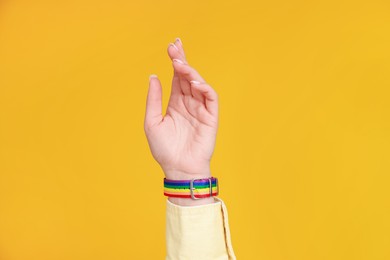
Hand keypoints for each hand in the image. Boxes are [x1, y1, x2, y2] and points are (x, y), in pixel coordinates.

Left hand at [144, 38, 218, 180]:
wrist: (178, 168)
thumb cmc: (164, 149)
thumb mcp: (152, 122)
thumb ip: (154, 99)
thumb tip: (153, 76)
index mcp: (175, 103)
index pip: (177, 77)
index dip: (175, 61)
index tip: (171, 46)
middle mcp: (188, 103)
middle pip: (188, 76)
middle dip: (182, 60)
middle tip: (175, 46)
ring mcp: (200, 109)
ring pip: (199, 84)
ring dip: (191, 72)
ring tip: (179, 63)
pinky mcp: (211, 117)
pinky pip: (210, 98)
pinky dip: (205, 88)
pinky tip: (195, 82)